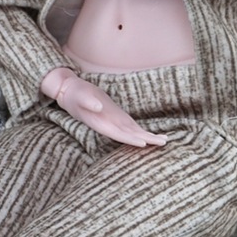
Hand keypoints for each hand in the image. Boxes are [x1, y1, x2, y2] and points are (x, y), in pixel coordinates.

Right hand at [41, 68, 165, 147]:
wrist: (72, 93)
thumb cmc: (75, 94)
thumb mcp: (80, 96)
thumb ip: (88, 102)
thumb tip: (98, 107)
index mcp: (100, 124)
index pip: (118, 134)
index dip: (130, 139)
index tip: (143, 143)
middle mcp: (109, 126)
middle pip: (130, 136)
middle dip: (146, 140)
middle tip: (162, 143)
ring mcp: (114, 122)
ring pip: (133, 133)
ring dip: (147, 138)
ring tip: (164, 141)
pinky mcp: (117, 117)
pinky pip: (131, 126)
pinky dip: (142, 131)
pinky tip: (152, 135)